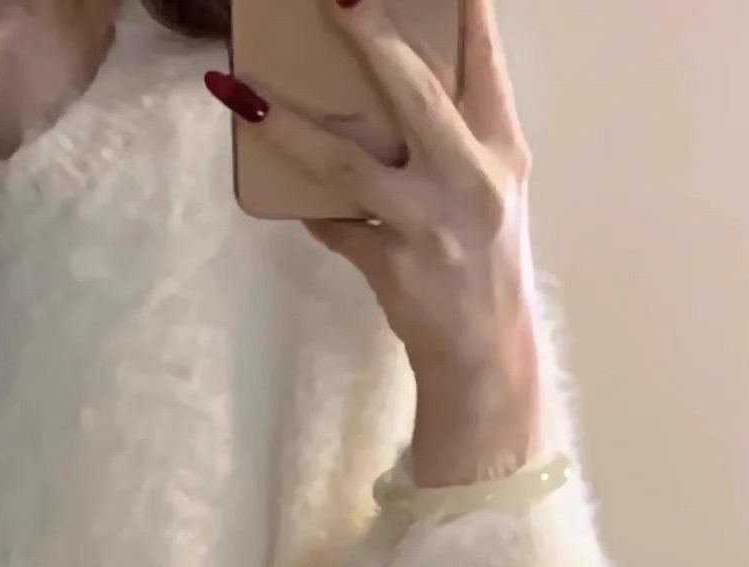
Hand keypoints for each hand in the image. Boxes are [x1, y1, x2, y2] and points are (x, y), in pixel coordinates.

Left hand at [209, 0, 543, 485]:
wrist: (486, 351)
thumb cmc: (483, 257)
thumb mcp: (489, 185)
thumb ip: (454, 133)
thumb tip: (387, 80)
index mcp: (501, 147)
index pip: (483, 60)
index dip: (463, 10)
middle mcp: (469, 177)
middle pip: (415, 94)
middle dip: (372, 39)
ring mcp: (429, 222)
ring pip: (350, 164)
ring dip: (292, 129)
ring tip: (246, 97)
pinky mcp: (392, 265)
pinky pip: (335, 225)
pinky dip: (309, 209)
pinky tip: (280, 193)